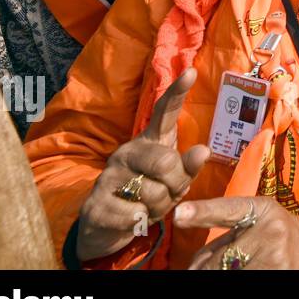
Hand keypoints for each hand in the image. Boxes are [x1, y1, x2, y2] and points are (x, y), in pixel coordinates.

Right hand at [76, 69, 208, 261]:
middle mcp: (126, 152)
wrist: (106, 227)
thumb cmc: (148, 196)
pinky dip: (142, 222)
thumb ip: (188, 167)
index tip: (191, 72)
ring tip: (149, 207)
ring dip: (160, 208)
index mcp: (149, 142)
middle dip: (177, 185)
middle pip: (166, 163)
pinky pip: (135, 215)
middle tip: (170, 194)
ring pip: (154, 194)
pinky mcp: (95, 204)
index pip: (164, 112)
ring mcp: (108, 176)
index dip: (177, 92)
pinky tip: (133, 219)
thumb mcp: (174, 181)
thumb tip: (203, 150)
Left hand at [178, 196, 298, 269]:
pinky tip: (244, 271)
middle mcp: (270, 232)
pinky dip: (236, 278)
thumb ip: (226, 236)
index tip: (179, 214)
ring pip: (228, 274)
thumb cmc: (281, 233)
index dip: (203, 212)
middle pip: (219, 259)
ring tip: (232, 268)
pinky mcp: (278, 276)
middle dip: (206, 269)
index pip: (228, 210)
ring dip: (220, 275)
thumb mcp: (258, 222)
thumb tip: (193, 266)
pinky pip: (244, 281)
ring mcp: (275, 258)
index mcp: (262, 210)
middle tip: (205, 269)